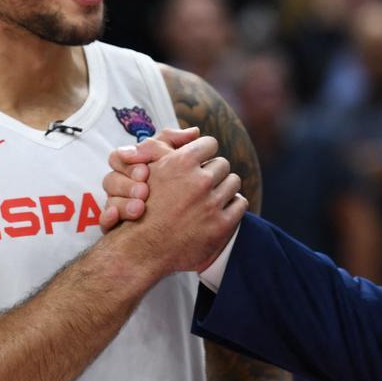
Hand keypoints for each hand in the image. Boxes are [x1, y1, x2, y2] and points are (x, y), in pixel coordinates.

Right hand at [99, 127, 196, 230]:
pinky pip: (104, 221)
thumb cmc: (174, 185)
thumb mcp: (175, 160)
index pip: (118, 157)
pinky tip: (116, 218)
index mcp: (130, 167)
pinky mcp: (115, 225)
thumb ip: (178, 144)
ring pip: (109, 200)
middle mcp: (121, 185)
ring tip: (139, 208)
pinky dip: (108, 219)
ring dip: (122, 203)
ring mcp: (117, 205)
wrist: (171, 224)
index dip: (128, 160)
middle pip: (111, 179)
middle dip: (127, 184)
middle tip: (144, 190)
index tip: (145, 169)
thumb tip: (194, 132)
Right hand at [109, 133, 246, 273]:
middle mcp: (199, 181)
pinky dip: (232, 205)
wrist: (141, 249)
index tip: (200, 161)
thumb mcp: (147, 167)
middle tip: (203, 184)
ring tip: (211, 196)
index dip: (205, 152)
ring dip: (224, 187)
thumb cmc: (142, 205)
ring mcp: (211, 204)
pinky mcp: (222, 225)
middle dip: (214, 172)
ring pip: (234, 181)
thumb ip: (167, 142)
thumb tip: (195, 131)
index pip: (210, 143)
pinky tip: (220, 210)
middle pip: (222, 164)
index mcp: (181, 163)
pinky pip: (240, 203)